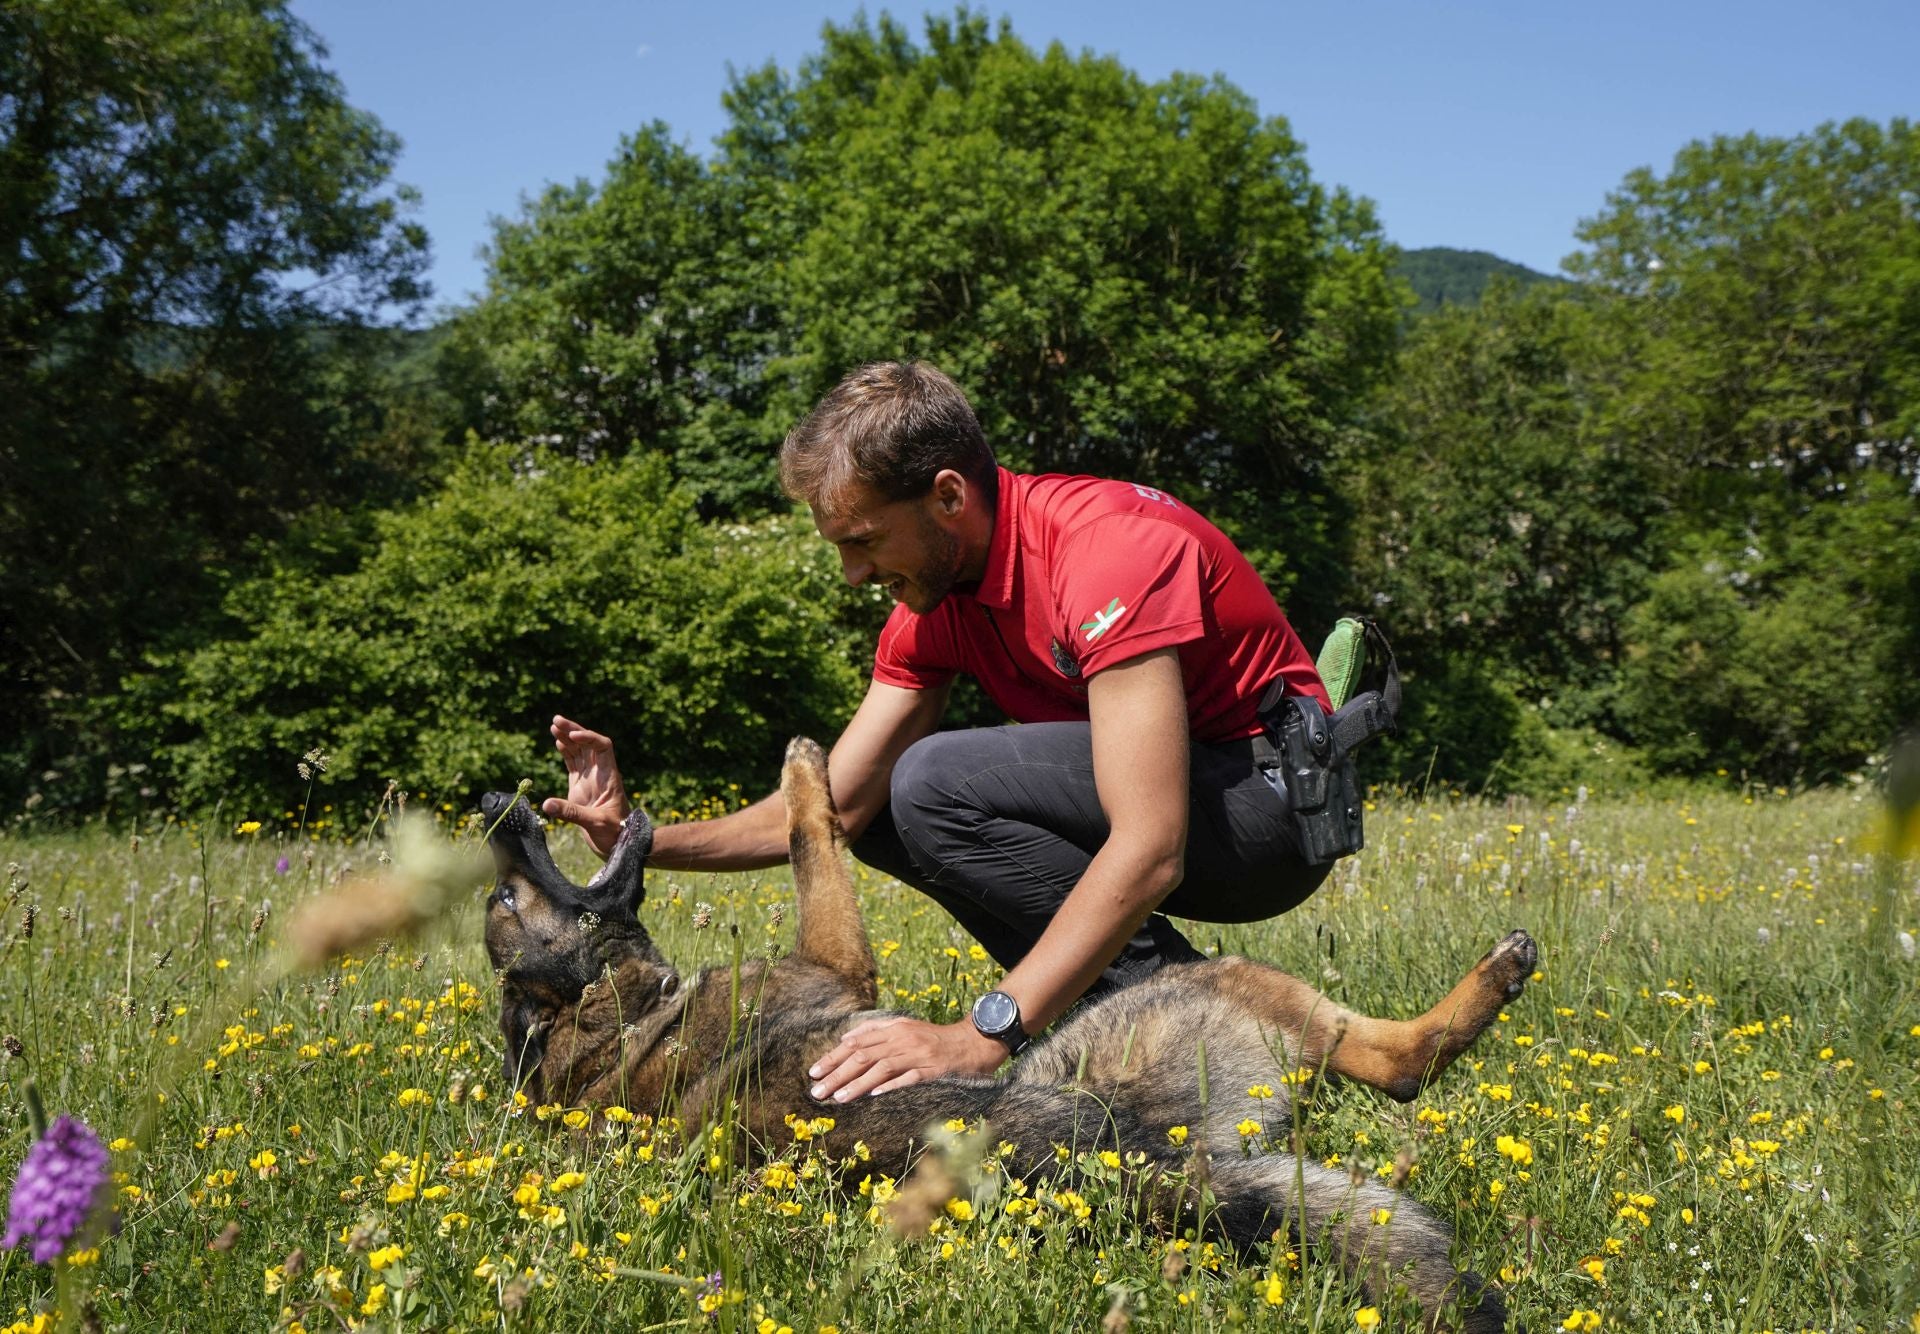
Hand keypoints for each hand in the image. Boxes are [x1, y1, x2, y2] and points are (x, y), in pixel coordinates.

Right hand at [540, 714, 628, 858]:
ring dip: (568, 738)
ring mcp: (590, 780)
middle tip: (556, 720)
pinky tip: (557, 742)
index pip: (603, 747)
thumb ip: (572, 813)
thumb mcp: (594, 823)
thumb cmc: (614, 835)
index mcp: (609, 777)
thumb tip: (546, 804)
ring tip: (554, 725)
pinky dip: (566, 752)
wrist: (619, 845)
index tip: (574, 737)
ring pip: (579, 752)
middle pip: (588, 745)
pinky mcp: (580, 788)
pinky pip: (573, 764)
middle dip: (574, 731)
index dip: (589, 738)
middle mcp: (600, 774)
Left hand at [807, 1016, 1007, 1100]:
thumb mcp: (904, 1027)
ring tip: (837, 1097)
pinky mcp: (932, 1071)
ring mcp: (917, 1055)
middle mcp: (902, 1040)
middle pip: (862, 1056)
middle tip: (817, 1091)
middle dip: (836, 1073)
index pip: (855, 1043)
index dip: (833, 1057)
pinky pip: (908, 1078)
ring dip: (856, 1084)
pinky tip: (873, 1096)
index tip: (814, 1072)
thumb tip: (845, 1039)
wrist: (971, 1042)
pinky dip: (890, 1086)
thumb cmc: (934, 1039)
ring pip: (880, 1068)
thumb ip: (876, 1031)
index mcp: (893, 1029)